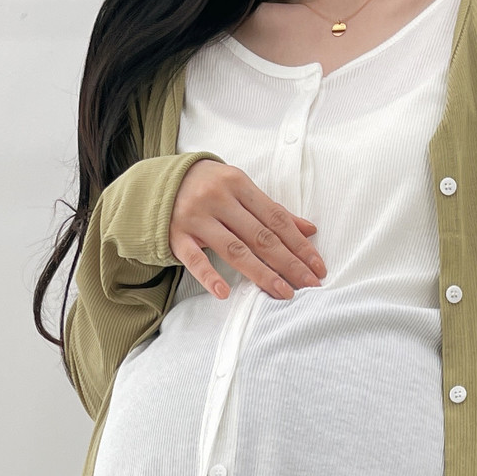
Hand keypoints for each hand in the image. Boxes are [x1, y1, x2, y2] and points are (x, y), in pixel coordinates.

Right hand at [170, 160, 325, 301]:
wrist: (158, 182)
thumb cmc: (208, 188)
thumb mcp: (240, 190)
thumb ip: (272, 211)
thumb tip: (310, 230)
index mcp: (238, 185)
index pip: (276, 218)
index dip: (299, 244)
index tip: (317, 266)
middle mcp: (218, 199)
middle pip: (260, 236)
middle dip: (288, 262)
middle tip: (310, 284)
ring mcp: (196, 219)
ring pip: (234, 249)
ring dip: (261, 273)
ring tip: (284, 292)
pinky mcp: (177, 237)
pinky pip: (194, 260)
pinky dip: (209, 277)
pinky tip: (224, 293)